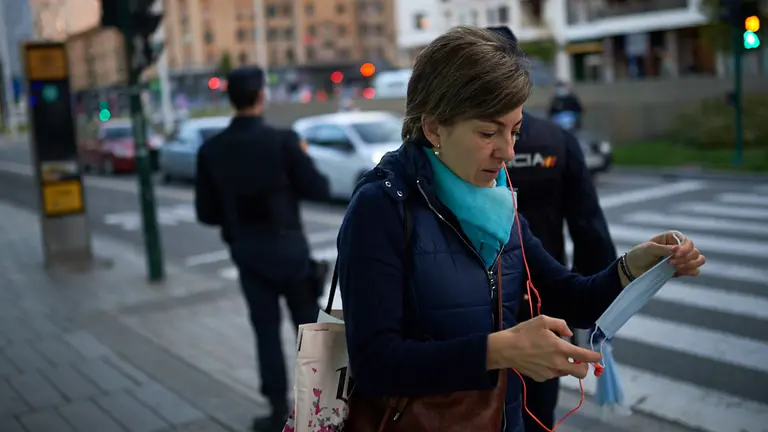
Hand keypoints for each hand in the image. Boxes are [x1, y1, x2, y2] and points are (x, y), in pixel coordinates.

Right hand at [487, 315, 601, 381]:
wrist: (506, 349)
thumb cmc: (524, 333)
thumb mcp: (542, 320)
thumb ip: (560, 325)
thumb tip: (568, 333)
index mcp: (561, 348)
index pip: (585, 357)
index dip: (595, 357)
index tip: (598, 356)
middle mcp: (558, 363)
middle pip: (581, 373)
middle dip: (584, 367)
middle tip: (578, 360)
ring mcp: (550, 373)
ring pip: (565, 372)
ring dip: (565, 365)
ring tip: (552, 355)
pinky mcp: (541, 377)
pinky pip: (553, 374)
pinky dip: (552, 368)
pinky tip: (541, 360)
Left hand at [626, 231, 705, 278]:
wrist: (634, 268)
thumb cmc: (640, 254)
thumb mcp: (650, 249)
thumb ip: (664, 249)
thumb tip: (678, 249)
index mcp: (673, 238)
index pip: (688, 242)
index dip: (685, 249)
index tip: (676, 255)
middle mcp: (680, 247)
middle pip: (695, 252)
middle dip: (686, 258)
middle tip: (671, 263)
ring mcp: (682, 258)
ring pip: (699, 260)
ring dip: (691, 265)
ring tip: (676, 267)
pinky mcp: (682, 269)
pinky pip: (695, 270)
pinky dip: (691, 271)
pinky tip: (678, 271)